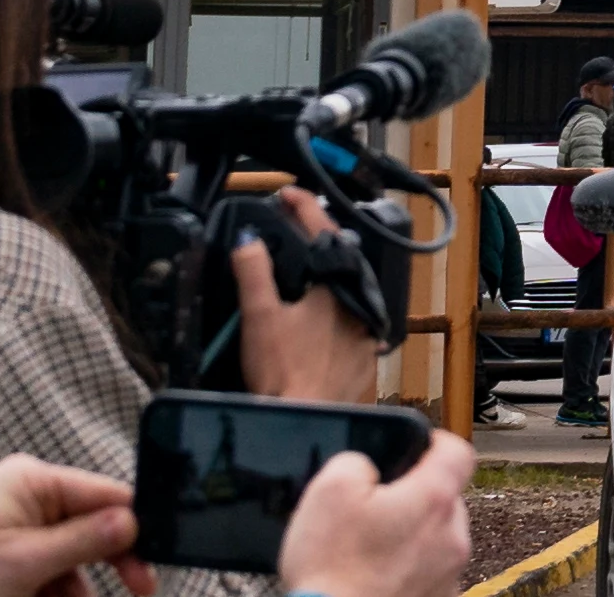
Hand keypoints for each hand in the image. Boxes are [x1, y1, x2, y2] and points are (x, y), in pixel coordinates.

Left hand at [0, 457, 134, 596]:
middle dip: (112, 561)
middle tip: (141, 588)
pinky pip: (49, 568)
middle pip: (93, 525)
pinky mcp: (8, 552)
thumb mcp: (24, 564)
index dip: (134, 527)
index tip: (154, 560)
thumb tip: (133, 522)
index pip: (104, 495)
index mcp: (31, 482)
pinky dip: (55, 590)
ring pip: (73, 555)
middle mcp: (28, 495)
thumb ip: (84, 541)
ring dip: (79, 586)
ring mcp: (17, 525)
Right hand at [230, 197, 391, 402]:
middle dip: (318, 243)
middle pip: (340, 261)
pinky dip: (335, 316)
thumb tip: (248, 237)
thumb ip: (253, 273)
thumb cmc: (282, 372)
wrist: (307, 420)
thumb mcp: (259, 317)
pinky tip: (318, 322)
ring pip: (349, 292)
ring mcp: (365, 331)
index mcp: (334, 287)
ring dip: (328, 280)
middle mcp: (358, 304)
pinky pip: (353, 324)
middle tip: (295, 230)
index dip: (304, 208)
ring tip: (304, 275)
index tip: (288, 193)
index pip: (321, 232)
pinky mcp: (365, 357)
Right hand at [274, 434, 474, 596]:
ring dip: (414, 537)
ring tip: (373, 549)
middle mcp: (452, 536)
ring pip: (440, 539)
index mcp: (433, 499)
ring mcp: (449, 574)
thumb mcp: (329, 491)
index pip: (458, 451)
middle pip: (446, 499)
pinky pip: (431, 573)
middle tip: (378, 509)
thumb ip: (355, 462)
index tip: (417, 448)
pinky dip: (410, 570)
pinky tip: (378, 576)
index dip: (436, 443)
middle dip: (416, 498)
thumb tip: (366, 466)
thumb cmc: (333, 570)